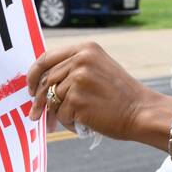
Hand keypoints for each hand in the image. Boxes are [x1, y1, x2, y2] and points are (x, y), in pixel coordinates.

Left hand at [25, 41, 159, 140]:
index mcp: (86, 49)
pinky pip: (62, 114)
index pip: (46, 58)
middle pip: (45, 81)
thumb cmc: (121, 95)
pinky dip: (69, 122)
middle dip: (38, 101)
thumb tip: (39, 83)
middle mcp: (81, 60)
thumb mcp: (99, 69)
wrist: (142, 111)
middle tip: (35, 115)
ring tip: (75, 118)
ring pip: (52, 100)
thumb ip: (73, 68)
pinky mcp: (77, 100)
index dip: (33, 75)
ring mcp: (78, 79)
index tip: (29, 88)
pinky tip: (85, 122)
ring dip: (59, 114)